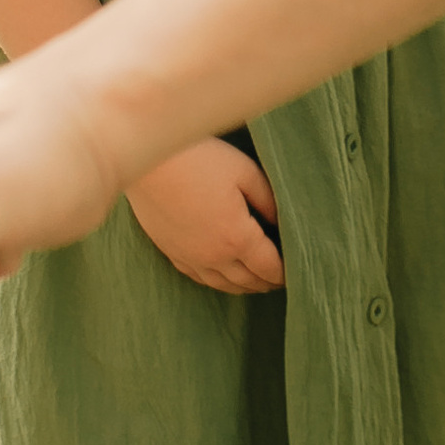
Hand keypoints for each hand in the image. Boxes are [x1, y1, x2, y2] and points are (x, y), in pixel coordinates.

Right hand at [127, 139, 283, 294]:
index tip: (296, 273)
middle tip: (280, 280)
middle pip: (247, 281)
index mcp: (238, 237)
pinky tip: (222, 275)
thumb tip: (281, 224)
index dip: (285, 274)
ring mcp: (190, 256)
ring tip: (256, 282)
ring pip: (223, 284)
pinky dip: (217, 281)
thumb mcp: (244, 172)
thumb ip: (268, 201)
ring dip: (243, 286)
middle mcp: (214, 256)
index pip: (269, 267)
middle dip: (267, 282)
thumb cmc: (200, 158)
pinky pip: (199, 277)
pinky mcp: (170, 251)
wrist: (148, 159)